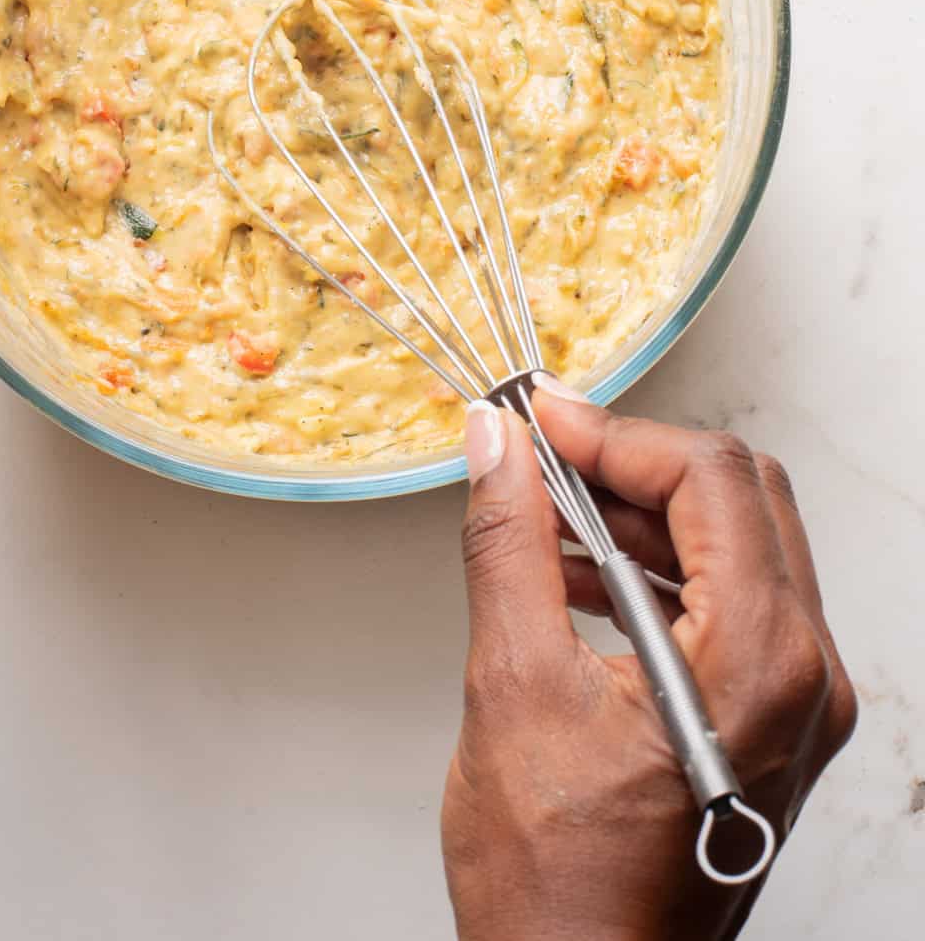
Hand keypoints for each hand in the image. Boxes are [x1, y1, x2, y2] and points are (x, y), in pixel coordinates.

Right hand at [442, 386, 855, 940]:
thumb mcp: (512, 683)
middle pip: (739, 497)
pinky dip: (654, 569)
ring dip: (638, 512)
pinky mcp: (771, 720)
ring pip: (736, 543)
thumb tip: (497, 444)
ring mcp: (797, 703)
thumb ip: (508, 541)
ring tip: (540, 513)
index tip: (542, 420)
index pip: (711, 478)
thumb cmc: (560, 881)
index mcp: (762, 663)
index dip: (617, 432)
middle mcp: (805, 678)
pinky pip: (729, 601)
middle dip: (634, 461)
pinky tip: (568, 573)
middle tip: (544, 451)